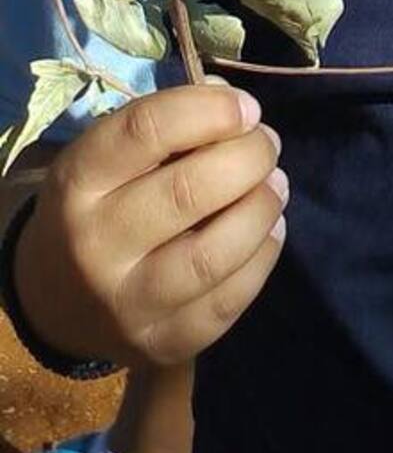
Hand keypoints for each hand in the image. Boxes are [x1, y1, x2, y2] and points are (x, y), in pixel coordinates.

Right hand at [13, 84, 286, 367]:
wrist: (56, 298)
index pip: (147, 130)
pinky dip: (263, 256)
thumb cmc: (98, 205)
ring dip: (262, 208)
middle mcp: (95, 245)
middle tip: (267, 145)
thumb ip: (168, 129)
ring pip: (214, 254)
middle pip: (188, 191)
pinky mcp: (161, 344)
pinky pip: (228, 300)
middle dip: (249, 157)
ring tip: (276, 185)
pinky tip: (269, 230)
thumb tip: (241, 110)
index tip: (247, 108)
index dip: (210, 110)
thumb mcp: (106, 158)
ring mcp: (127, 304)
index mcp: (77, 182)